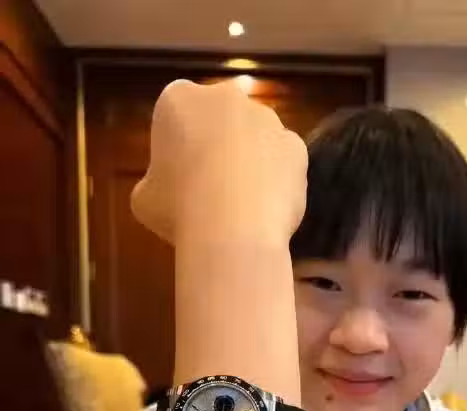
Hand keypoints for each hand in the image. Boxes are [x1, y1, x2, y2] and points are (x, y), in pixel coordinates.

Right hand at [131, 79, 307, 248]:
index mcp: (178, 99)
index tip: (179, 179)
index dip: (177, 149)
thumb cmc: (178, 209)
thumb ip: (154, 182)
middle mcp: (226, 97)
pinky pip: (282, 161)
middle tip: (210, 190)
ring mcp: (266, 119)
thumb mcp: (144, 200)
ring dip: (249, 161)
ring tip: (242, 204)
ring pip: (254, 138)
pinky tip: (265, 207)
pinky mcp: (296, 145)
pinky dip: (277, 179)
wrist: (234, 229)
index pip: (176, 116)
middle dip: (216, 147)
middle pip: (219, 121)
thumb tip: (164, 189)